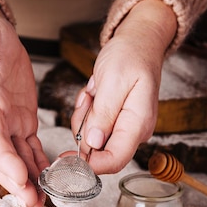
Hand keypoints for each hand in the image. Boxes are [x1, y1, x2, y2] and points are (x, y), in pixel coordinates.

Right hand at [0, 0, 49, 206]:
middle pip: (3, 159)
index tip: (21, 179)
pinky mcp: (22, 120)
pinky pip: (30, 149)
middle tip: (34, 204)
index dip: (5, 161)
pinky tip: (50, 180)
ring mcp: (9, 123)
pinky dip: (39, 166)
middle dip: (17, 183)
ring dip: (29, 182)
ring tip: (43, 202)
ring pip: (18, 159)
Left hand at [70, 0, 176, 174]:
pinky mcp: (115, 121)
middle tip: (88, 99)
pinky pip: (91, 126)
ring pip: (91, 138)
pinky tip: (95, 93)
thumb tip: (93, 142)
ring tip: (94, 91)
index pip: (115, 160)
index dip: (90, 164)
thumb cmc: (131, 56)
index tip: (68, 156)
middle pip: (98, 150)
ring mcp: (124, 127)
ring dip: (84, 116)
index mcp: (138, 124)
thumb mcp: (114, 80)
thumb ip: (104, 113)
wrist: (138, 42)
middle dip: (83, 128)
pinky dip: (86, 111)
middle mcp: (133, 131)